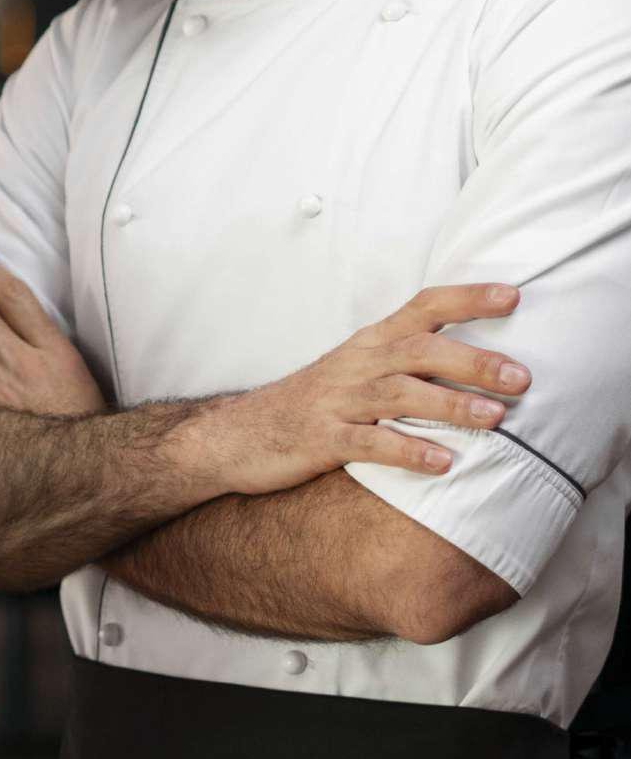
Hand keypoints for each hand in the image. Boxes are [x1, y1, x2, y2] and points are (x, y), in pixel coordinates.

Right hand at [198, 283, 530, 496]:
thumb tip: (478, 364)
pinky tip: (442, 462)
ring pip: (399, 394)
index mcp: (370, 342)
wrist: (237, 434)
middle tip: (522, 377)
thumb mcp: (357, 371)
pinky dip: (408, 451)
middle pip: (420, 350)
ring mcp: (338, 400)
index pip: (424, 306)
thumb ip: (407, 362)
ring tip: (494, 420)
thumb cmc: (312, 403)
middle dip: (472, 360)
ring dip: (450, 405)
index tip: (514, 296)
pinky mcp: (322, 438)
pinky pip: (369, 443)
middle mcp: (357, 364)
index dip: (468, 298)